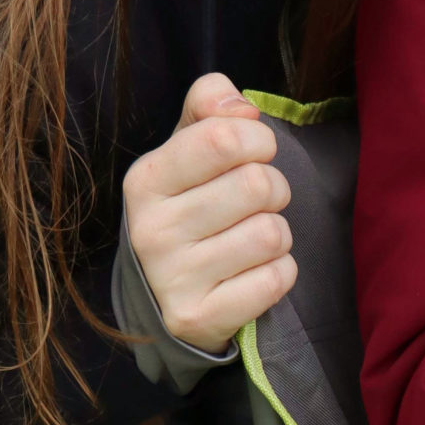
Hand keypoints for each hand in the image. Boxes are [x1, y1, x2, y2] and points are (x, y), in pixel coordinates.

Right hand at [122, 75, 296, 354]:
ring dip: (278, 234)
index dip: (258, 140)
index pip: (225, 137)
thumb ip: (209, 109)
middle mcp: (151, 230)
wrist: (164, 297)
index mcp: (146, 180)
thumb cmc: (188, 209)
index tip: (254, 154)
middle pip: (257, 185)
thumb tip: (239, 106)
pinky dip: (279, 272)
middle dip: (274, 189)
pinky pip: (275, 279)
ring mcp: (172, 278)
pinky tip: (252, 273)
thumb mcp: (186, 151)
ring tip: (252, 240)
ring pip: (271, 234)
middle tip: (257, 203)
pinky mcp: (198, 318)